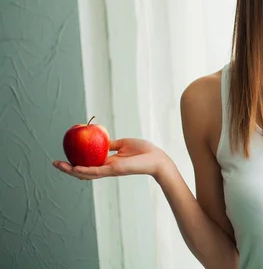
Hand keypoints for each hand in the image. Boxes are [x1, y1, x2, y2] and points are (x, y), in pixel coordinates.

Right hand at [53, 138, 171, 180]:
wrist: (156, 159)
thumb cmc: (143, 151)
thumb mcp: (124, 143)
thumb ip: (111, 144)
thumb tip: (100, 138)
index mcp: (108, 163)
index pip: (88, 165)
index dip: (75, 163)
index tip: (64, 157)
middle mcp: (106, 169)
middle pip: (83, 171)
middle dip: (68, 169)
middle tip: (55, 162)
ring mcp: (109, 171)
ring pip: (86, 173)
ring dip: (71, 171)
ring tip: (58, 165)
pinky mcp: (114, 170)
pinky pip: (96, 171)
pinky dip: (84, 170)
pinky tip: (74, 167)